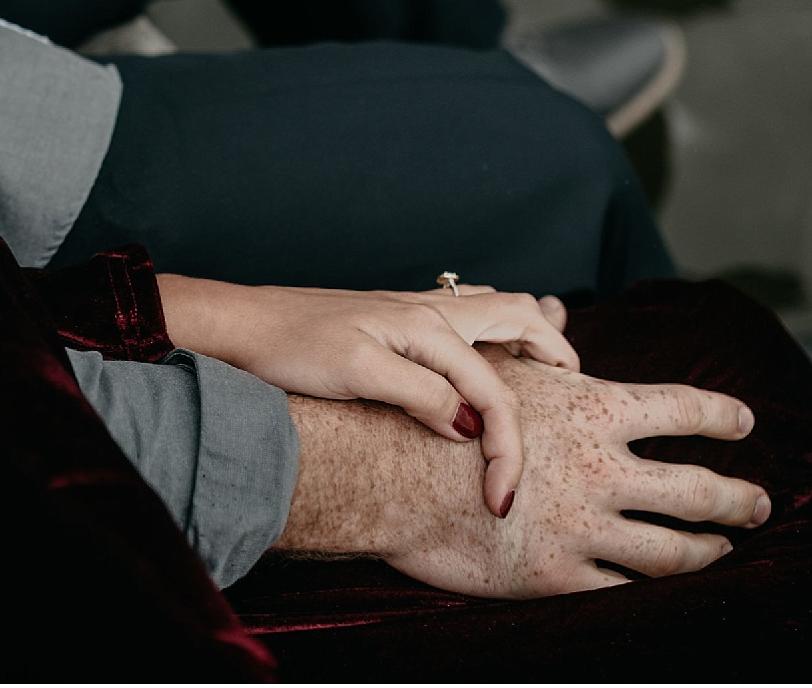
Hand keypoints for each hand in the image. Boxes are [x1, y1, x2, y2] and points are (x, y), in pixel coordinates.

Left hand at [158, 275, 575, 515]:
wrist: (240, 325)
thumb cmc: (289, 347)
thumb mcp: (356, 372)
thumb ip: (420, 394)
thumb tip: (471, 424)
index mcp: (428, 325)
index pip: (495, 393)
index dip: (509, 451)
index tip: (502, 502)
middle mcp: (430, 310)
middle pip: (521, 318)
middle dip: (556, 358)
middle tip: (571, 401)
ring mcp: (413, 311)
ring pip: (497, 310)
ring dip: (530, 338)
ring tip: (550, 374)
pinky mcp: (394, 321)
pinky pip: (467, 318)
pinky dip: (496, 333)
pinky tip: (488, 354)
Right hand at [278, 360, 769, 598]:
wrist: (387, 472)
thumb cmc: (433, 411)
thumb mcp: (496, 365)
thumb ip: (538, 348)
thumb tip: (559, 309)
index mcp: (595, 410)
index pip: (683, 408)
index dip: (720, 415)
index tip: (744, 420)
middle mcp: (603, 469)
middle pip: (698, 488)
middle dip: (739, 498)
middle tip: (761, 502)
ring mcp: (586, 526)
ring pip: (673, 550)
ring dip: (709, 551)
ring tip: (726, 550)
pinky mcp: (560, 574)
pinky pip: (623, 591)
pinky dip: (655, 594)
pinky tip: (666, 593)